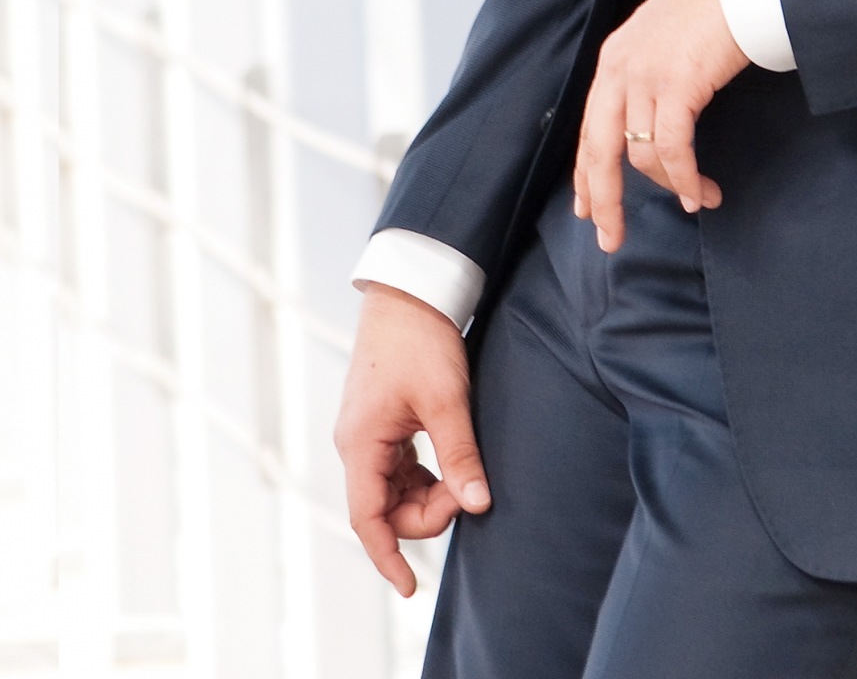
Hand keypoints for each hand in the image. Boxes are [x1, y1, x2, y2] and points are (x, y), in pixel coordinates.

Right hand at [334, 282, 490, 596]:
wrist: (411, 289)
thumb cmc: (422, 339)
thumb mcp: (446, 399)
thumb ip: (460, 455)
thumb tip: (477, 503)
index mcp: (361, 442)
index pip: (367, 518)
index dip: (388, 557)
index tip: (409, 589)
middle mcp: (356, 443)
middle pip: (385, 507)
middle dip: (426, 512)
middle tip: (469, 492)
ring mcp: (367, 432)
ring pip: (393, 488)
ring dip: (427, 495)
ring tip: (464, 476)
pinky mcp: (381, 421)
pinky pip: (398, 467)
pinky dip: (424, 475)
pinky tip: (450, 464)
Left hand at [573, 0, 748, 253]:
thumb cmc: (712, 4)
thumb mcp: (664, 40)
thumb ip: (649, 74)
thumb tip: (652, 119)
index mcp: (613, 59)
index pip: (589, 128)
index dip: (586, 173)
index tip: (586, 208)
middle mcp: (619, 69)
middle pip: (598, 151)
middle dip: (604, 200)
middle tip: (610, 238)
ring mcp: (644, 76)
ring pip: (640, 154)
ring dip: (669, 185)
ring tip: (695, 201)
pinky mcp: (675, 84)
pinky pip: (673, 147)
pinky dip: (684, 176)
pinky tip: (698, 191)